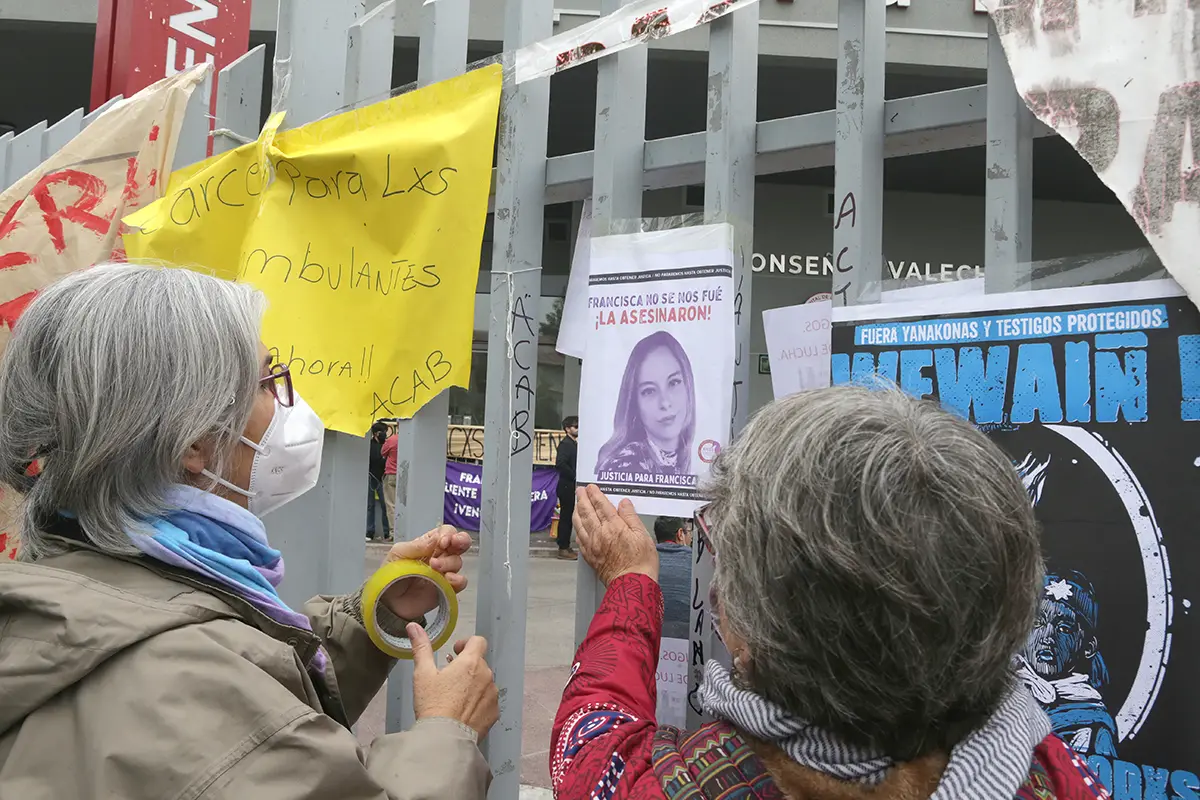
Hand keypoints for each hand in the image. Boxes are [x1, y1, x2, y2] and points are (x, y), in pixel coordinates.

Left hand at [381, 526, 470, 620]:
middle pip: (460, 543)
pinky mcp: (446, 589)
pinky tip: (448, 579)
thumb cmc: (391, 574)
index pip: (446, 532)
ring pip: (458, 562)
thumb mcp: (398, 553)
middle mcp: (440, 556)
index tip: (442, 542)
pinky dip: (459, 579)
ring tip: (434, 568)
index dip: (448, 534)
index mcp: (429, 544)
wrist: (388, 602)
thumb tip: (436, 538)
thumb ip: (417, 546)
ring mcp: (444, 573)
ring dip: (449, 563)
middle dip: (462, 540)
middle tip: (454, 543)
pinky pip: (461, 582)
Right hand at [410, 624, 499, 739]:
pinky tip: (463, 711)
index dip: (466, 644)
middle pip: (480, 663)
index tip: (454, 653)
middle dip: (466, 667)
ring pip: (484, 682)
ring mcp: (493, 694)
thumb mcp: (423, 673)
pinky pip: (488, 701)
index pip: (478, 641)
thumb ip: (421, 647)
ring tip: (454, 697)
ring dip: (473, 684)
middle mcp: (486, 675)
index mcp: (471, 662)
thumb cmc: (433, 704)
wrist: (444, 738)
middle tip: (449, 678)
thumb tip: (413, 626)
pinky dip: (478, 702)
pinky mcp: (494, 712)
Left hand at [573, 485, 658, 585]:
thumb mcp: (643, 535)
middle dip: (582, 499)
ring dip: (577, 512)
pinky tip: (578, 528)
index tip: (591, 487)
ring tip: (576, 505)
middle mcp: (600, 534)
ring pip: (580, 524)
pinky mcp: (590, 557)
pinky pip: (579, 539)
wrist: (632, 585)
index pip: (601, 505)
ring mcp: (592, 546)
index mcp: (614, 526)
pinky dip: (577, 530)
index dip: (595, 494)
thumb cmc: (641, 563)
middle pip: (587, 512)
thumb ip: (631, 517)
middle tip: (580, 491)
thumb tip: (624, 503)